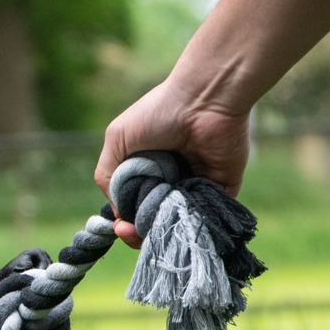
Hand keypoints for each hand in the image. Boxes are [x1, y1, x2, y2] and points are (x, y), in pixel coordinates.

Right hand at [94, 79, 250, 247]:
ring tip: (159, 224)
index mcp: (144, 171)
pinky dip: (193, 222)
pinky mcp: (221, 189)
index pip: (132, 208)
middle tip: (136, 231)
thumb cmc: (159, 112)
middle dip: (142, 231)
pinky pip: (207, 216)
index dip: (124, 223)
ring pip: (177, 222)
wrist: (204, 98)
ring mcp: (194, 187)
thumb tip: (118, 212)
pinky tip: (180, 219)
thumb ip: (108, 176)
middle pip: (153, 219)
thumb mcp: (118, 139)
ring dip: (165, 229)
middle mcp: (169, 181)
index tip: (123, 227)